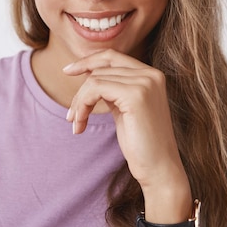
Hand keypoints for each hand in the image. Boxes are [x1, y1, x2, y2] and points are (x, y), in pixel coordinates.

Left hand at [63, 49, 187, 193]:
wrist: (159, 169)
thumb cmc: (141, 144)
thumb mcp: (124, 108)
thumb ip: (113, 88)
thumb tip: (89, 72)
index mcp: (151, 75)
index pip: (112, 57)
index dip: (88, 61)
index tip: (68, 71)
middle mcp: (151, 74)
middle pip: (101, 67)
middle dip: (81, 90)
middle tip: (71, 114)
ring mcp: (145, 82)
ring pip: (95, 79)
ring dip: (79, 103)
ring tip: (77, 124)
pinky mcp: (135, 95)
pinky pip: (95, 88)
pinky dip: (82, 105)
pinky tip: (80, 124)